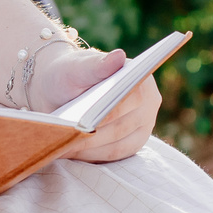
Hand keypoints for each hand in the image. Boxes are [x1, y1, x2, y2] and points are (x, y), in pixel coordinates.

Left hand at [35, 48, 159, 162]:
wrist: (62, 88)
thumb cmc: (70, 74)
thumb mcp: (77, 67)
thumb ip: (96, 65)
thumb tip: (118, 56)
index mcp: (141, 80)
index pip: (126, 102)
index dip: (104, 115)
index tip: (81, 124)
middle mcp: (149, 104)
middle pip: (121, 128)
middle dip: (91, 137)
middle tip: (66, 141)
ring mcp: (143, 126)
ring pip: (118, 146)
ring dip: (90, 151)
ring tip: (64, 149)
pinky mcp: (132, 143)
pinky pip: (114, 156)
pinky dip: (91, 156)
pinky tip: (71, 153)